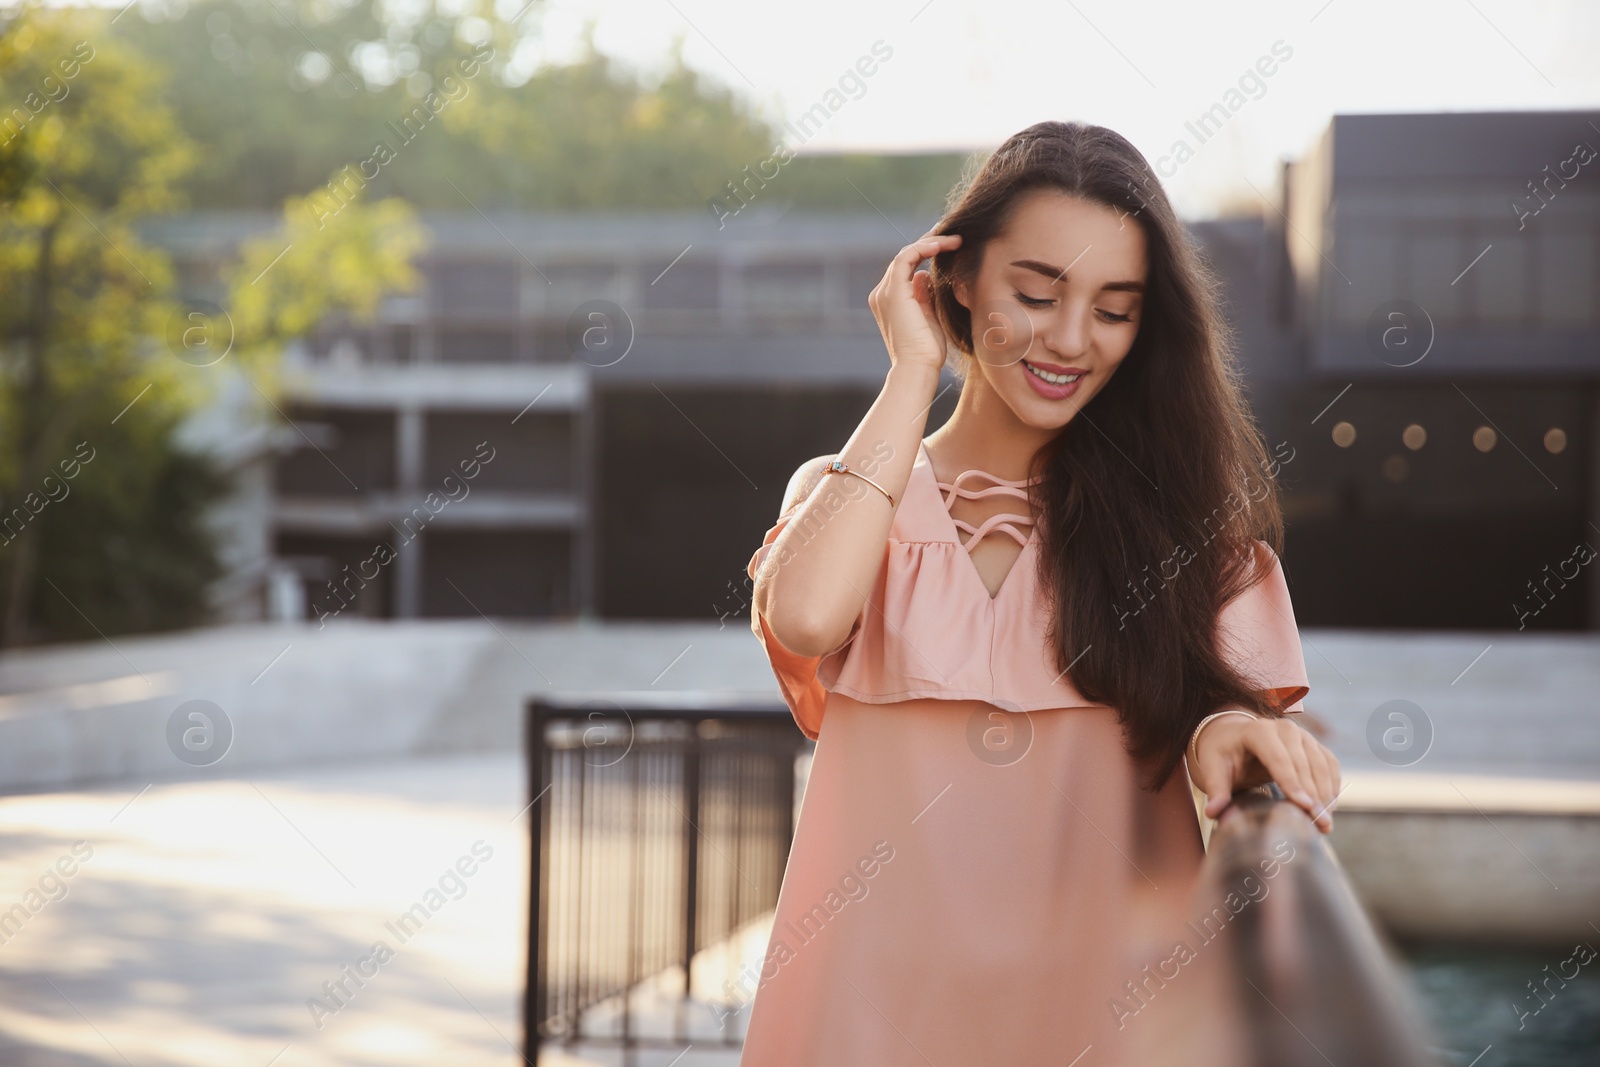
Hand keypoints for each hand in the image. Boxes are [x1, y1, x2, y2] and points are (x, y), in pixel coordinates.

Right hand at [867, 230, 962, 374]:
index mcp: (890, 301)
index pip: (907, 268)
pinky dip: (923, 248)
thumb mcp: (929, 317)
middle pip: (906, 258)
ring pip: (906, 254)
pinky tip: (942, 245)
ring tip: (955, 239)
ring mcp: (884, 292)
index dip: (927, 254)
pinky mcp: (892, 292)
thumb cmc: (927, 352)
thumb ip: (925, 296)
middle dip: (930, 243)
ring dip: (931, 242)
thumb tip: (926, 276)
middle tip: (955, 235)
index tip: (951, 246)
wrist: (917, 369)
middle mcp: (882, 294)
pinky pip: (906, 258)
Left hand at [1187, 713, 1340, 832]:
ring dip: (1327, 794)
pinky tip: (1329, 808)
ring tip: (1326, 822)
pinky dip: (1332, 786)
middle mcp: (1284, 728)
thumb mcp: (1213, 767)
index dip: (1292, 783)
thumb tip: (1214, 813)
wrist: (1234, 736)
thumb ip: (1215, 789)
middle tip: (1320, 823)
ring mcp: (1302, 735)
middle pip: (1304, 764)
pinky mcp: (1313, 744)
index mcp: (1258, 731)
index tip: (1304, 806)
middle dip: (1313, 796)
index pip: (1278, 758)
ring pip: (1321, 765)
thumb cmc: (1223, 752)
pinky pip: (1329, 764)